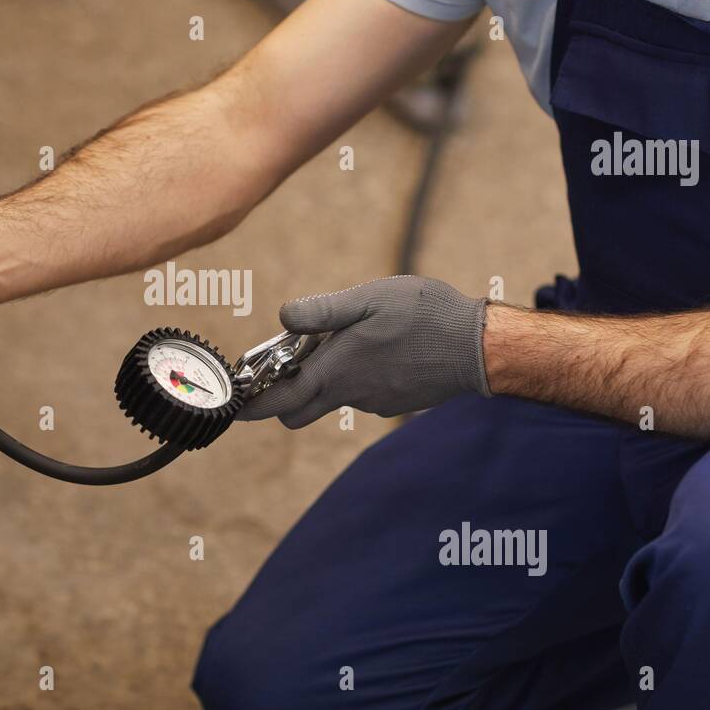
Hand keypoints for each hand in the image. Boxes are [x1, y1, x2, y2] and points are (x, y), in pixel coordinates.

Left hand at [236, 275, 489, 427]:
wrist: (478, 347)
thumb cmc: (424, 316)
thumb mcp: (369, 299)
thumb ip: (322, 312)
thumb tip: (282, 319)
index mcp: (337, 372)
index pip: (278, 401)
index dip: (249, 405)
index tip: (230, 401)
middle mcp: (350, 395)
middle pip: (296, 410)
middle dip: (280, 394)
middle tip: (283, 362)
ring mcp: (373, 403)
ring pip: (330, 398)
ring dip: (322, 379)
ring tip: (341, 340)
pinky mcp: (393, 402)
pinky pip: (359, 394)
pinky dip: (354, 377)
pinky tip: (376, 349)